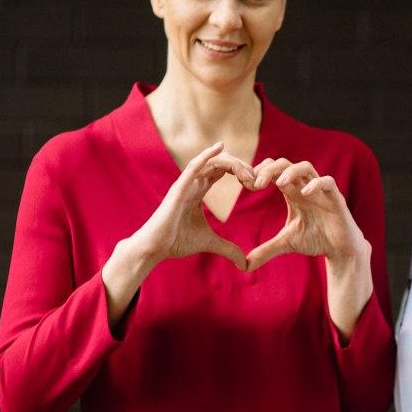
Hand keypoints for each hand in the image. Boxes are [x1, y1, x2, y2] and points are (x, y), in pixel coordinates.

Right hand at [128, 142, 252, 269]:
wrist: (154, 248)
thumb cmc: (176, 241)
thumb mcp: (209, 243)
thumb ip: (228, 249)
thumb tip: (244, 264)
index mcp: (199, 190)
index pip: (222, 171)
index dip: (240, 171)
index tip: (257, 181)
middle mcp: (192, 183)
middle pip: (220, 164)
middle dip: (240, 167)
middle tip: (257, 178)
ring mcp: (185, 184)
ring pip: (211, 163)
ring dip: (232, 164)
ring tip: (248, 172)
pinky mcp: (178, 189)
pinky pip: (193, 167)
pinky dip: (206, 156)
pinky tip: (219, 147)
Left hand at [245, 158, 368, 271]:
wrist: (340, 249)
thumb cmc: (316, 240)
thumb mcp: (286, 244)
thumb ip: (266, 250)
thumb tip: (245, 266)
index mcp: (292, 192)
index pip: (274, 172)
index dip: (259, 173)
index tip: (245, 183)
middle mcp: (305, 187)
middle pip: (285, 164)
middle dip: (269, 169)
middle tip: (256, 183)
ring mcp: (320, 191)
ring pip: (306, 167)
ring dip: (291, 171)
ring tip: (279, 183)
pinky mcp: (336, 198)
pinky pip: (327, 182)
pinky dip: (316, 184)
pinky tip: (304, 194)